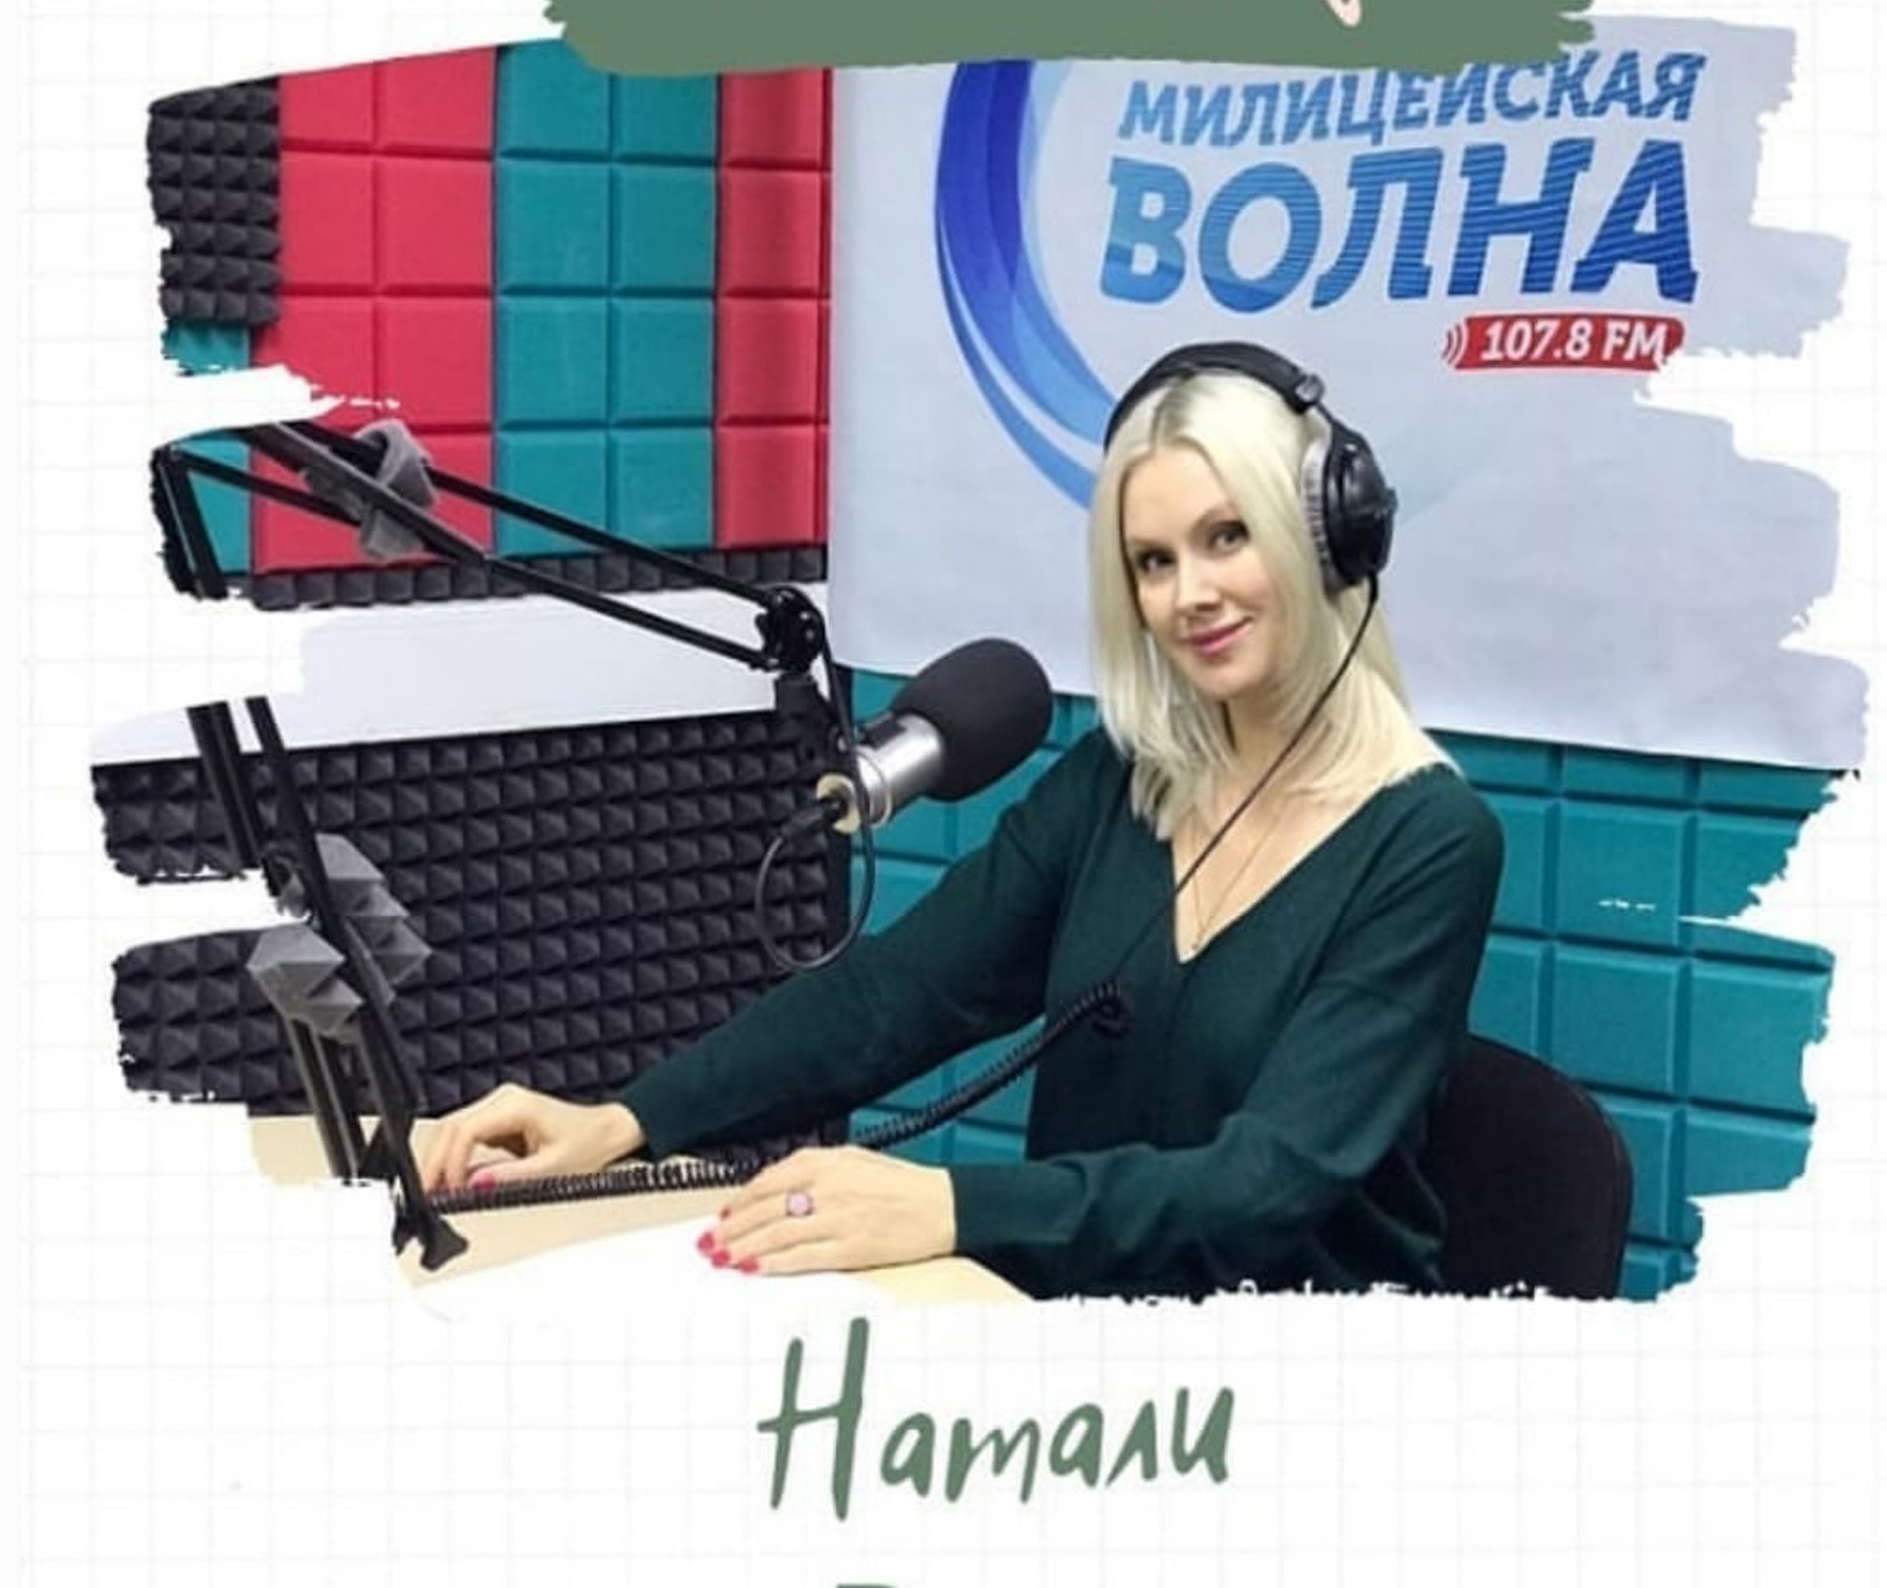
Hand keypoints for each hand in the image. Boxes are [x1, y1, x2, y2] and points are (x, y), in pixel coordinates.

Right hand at [417, 1082, 644, 1192]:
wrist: (606, 1131)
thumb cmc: (588, 1143)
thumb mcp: (553, 1168)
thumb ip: (512, 1177)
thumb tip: (476, 1186)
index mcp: (516, 1105)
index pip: (466, 1130)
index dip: (450, 1162)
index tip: (448, 1189)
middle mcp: (503, 1100)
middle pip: (451, 1127)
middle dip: (435, 1162)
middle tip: (426, 1195)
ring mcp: (498, 1108)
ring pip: (453, 1131)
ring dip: (441, 1161)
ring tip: (434, 1192)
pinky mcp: (497, 1120)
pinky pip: (465, 1138)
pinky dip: (454, 1159)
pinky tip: (450, 1181)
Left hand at [704, 1145, 956, 1274]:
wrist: (944, 1205)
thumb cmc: (901, 1183)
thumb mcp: (855, 1159)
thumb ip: (814, 1168)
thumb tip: (772, 1187)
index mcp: (826, 1162)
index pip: (767, 1182)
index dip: (739, 1202)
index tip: (723, 1215)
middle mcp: (827, 1187)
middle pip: (764, 1210)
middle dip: (731, 1228)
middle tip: (709, 1243)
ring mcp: (838, 1219)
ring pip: (776, 1235)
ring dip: (743, 1248)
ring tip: (722, 1259)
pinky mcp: (850, 1248)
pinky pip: (801, 1258)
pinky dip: (773, 1264)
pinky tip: (755, 1270)